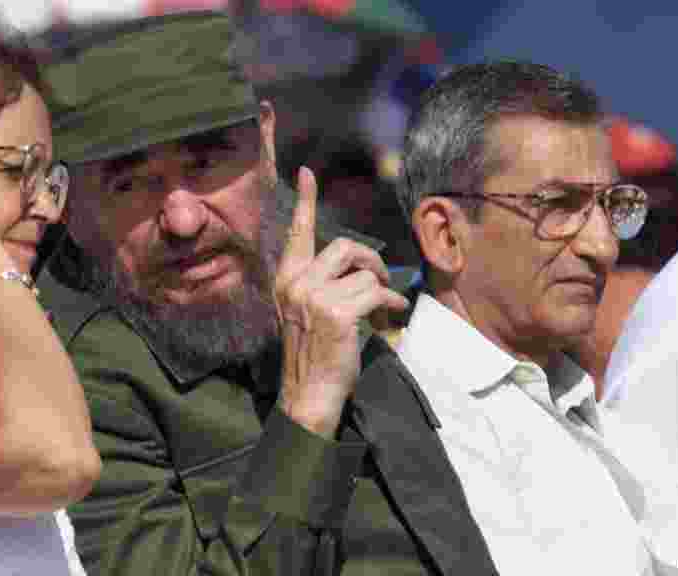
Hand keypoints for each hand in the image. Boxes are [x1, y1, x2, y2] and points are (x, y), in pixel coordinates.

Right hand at [273, 167, 409, 437]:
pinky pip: (376, 292)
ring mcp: (315, 296)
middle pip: (345, 246)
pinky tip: (390, 316)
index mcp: (286, 279)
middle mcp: (297, 283)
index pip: (297, 233)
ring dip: (381, 287)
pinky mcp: (338, 312)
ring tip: (383, 305)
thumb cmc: (313, 354)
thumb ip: (322, 284)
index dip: (305, 201)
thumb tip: (357, 267)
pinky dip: (390, 303)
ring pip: (364, 272)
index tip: (307, 174)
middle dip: (371, 261)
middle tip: (379, 279)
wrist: (308, 393)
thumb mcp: (305, 312)